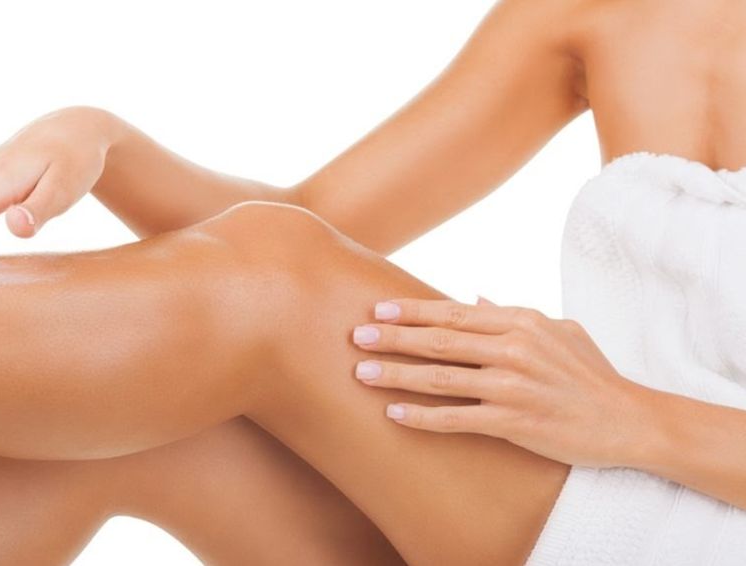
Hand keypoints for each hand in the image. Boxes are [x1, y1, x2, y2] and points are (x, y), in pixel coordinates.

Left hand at [350, 296, 658, 467]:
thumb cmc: (590, 375)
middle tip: (355, 335)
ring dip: (396, 375)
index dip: (411, 311)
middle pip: (439, 340)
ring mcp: (512, 385)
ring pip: (440, 377)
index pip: (453, 313)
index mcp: (521, 322)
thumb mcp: (559, 330)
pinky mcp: (514, 422)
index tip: (377, 309)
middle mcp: (514, 348)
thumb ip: (512, 313)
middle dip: (393, 337)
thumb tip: (473, 297)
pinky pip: (457, 418)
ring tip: (361, 372)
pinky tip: (393, 415)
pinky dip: (422, 417)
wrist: (628, 420)